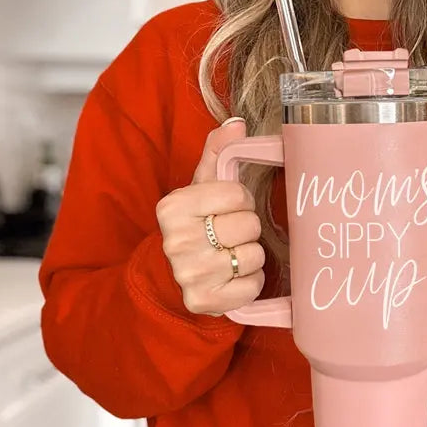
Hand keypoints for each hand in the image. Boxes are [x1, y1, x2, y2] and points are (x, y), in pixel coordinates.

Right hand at [155, 117, 264, 315]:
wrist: (173, 275)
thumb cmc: (195, 225)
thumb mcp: (201, 187)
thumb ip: (218, 153)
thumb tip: (237, 124)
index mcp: (173, 207)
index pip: (238, 194)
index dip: (241, 201)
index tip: (227, 209)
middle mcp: (177, 242)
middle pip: (248, 224)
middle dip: (247, 228)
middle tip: (230, 234)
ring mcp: (190, 275)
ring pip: (254, 255)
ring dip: (251, 256)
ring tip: (232, 254)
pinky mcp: (205, 302)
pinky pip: (253, 285)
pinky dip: (251, 282)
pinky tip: (234, 277)